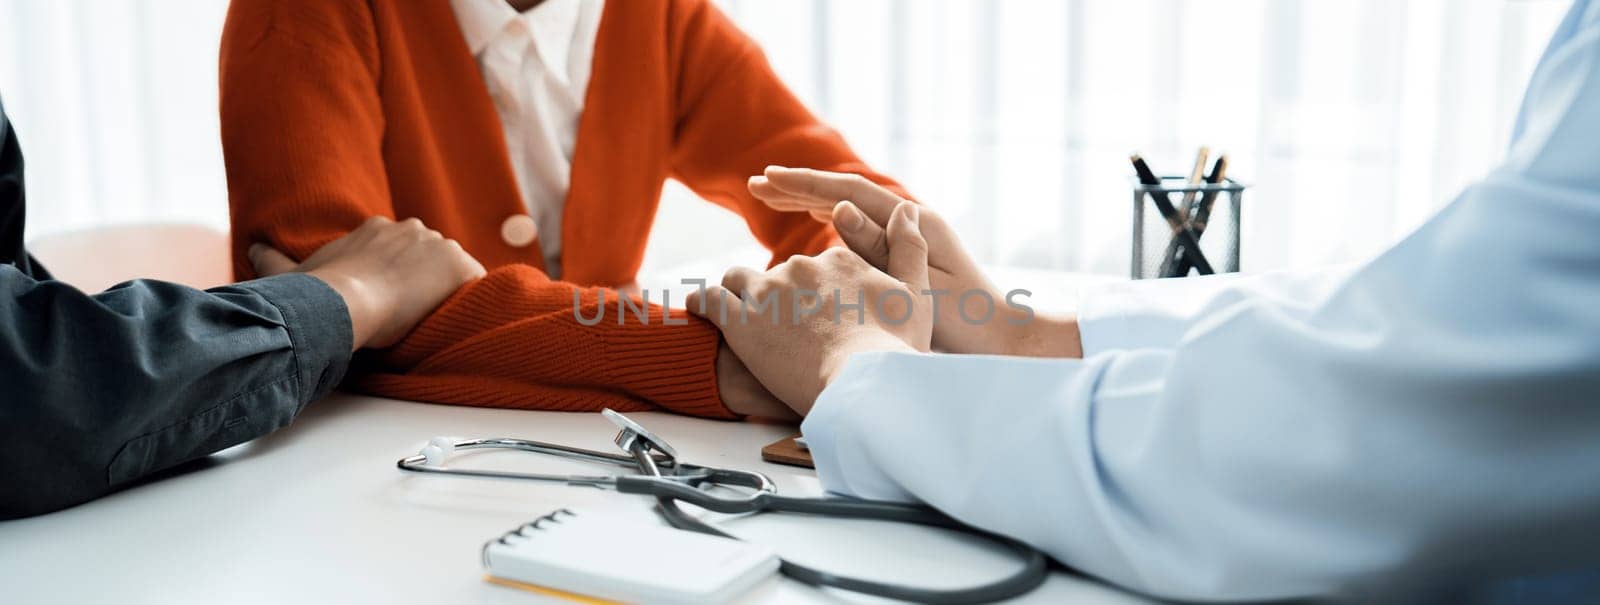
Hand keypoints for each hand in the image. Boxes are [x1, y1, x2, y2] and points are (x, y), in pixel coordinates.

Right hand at [250, 216, 486, 349]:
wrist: (346, 302)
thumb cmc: (317, 291)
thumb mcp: (292, 272)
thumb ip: (274, 259)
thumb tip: (251, 247)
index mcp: (378, 227)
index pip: (399, 250)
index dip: (396, 276)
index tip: (390, 298)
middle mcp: (412, 229)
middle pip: (429, 257)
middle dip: (424, 282)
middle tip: (411, 314)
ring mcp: (439, 246)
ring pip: (452, 270)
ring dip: (447, 291)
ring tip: (433, 321)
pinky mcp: (461, 267)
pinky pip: (476, 285)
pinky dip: (470, 301)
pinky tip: (457, 321)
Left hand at [690, 202, 931, 413]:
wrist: (863, 381)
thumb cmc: (894, 348)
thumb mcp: (916, 295)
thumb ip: (909, 249)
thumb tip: (908, 209)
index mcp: (838, 260)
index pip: (817, 265)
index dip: (815, 288)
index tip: (816, 310)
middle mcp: (800, 266)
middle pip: (779, 274)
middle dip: (779, 296)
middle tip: (784, 328)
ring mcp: (768, 292)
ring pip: (739, 280)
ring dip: (738, 294)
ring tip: (739, 316)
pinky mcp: (741, 321)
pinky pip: (709, 301)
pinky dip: (702, 304)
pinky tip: (699, 311)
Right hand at [749, 166, 1080, 357]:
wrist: (1002, 338)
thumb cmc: (965, 319)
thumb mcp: (917, 285)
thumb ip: (879, 248)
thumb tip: (840, 208)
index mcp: (914, 222)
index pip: (849, 191)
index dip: (805, 186)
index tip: (768, 181)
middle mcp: (910, 221)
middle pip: (847, 194)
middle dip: (800, 188)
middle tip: (757, 184)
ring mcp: (907, 237)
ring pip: (850, 208)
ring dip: (811, 201)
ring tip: (772, 196)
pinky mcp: (903, 255)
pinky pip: (859, 227)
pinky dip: (830, 218)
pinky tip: (811, 219)